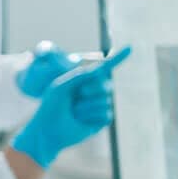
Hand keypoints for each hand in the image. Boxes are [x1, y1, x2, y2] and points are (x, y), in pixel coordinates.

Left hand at [11, 46, 131, 167]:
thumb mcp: (61, 86)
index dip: (117, 58)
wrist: (47, 131)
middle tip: (75, 97)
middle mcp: (94, 92)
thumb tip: (99, 69)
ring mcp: (99, 105)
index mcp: (84, 81)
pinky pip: (105, 114)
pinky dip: (90, 117)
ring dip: (86, 107)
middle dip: (89, 90)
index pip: (104, 68)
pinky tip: (80, 121)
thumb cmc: (50, 107)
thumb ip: (79, 76)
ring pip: (105, 101)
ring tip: (73, 112)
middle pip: (105, 85)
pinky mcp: (102, 120)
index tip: (130, 48)